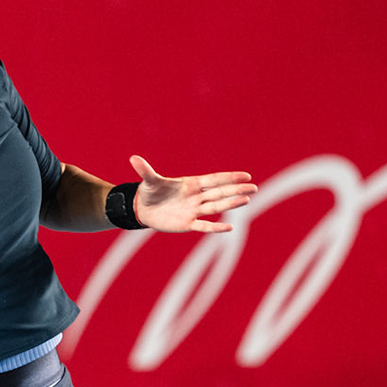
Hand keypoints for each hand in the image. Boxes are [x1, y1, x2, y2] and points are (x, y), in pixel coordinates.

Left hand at [128, 155, 256, 233]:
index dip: (229, 177)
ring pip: (216, 207)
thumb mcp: (149, 181)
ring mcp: (194, 210)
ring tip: (247, 201)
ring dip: (230, 204)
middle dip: (236, 190)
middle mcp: (196, 197)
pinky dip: (215, 227)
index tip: (246, 176)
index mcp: (191, 184)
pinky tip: (229, 228)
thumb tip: (133, 158)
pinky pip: (204, 225)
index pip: (214, 179)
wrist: (144, 209)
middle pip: (220, 193)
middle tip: (254, 188)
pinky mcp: (188, 223)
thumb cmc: (150, 192)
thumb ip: (145, 170)